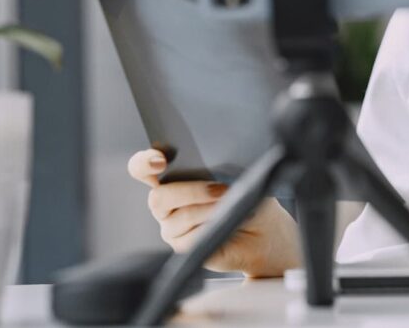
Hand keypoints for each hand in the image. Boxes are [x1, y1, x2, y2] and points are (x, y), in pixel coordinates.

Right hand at [127, 148, 301, 276]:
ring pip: (178, 219)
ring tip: (231, 207)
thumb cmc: (250, 198)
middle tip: (221, 189)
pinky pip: (189, 240)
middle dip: (191, 192)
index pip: (142, 168)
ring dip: (208, 211)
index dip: (144, 163)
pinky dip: (211, 230)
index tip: (159, 161)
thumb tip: (214, 174)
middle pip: (158, 197)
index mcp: (173, 177)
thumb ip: (221, 171)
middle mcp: (166, 202)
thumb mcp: (240, 177)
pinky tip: (227, 224)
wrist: (265, 231)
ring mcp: (172, 227)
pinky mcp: (182, 247)